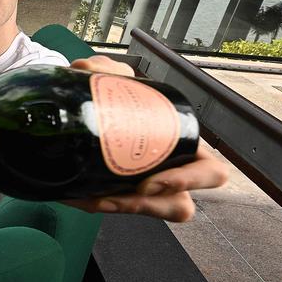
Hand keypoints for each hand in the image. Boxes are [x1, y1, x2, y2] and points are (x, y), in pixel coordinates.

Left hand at [63, 56, 228, 221]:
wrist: (73, 110)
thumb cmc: (106, 95)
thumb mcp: (106, 77)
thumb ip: (102, 68)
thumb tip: (94, 71)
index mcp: (181, 144)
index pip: (210, 173)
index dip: (189, 182)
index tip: (149, 182)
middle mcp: (167, 172)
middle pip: (181, 207)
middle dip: (153, 206)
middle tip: (121, 195)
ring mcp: (142, 189)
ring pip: (147, 213)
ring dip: (121, 209)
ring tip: (95, 199)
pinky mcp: (115, 195)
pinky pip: (112, 208)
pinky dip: (92, 203)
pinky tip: (72, 195)